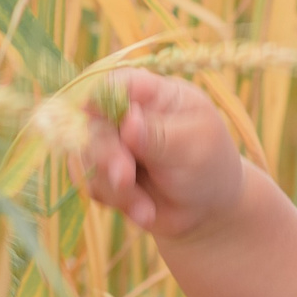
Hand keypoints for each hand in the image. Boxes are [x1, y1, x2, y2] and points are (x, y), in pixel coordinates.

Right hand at [78, 70, 249, 239]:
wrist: (208, 209)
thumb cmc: (209, 164)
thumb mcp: (195, 145)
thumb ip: (160, 135)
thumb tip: (127, 121)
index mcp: (153, 94)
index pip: (116, 82)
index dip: (99, 96)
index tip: (92, 111)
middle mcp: (125, 115)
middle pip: (94, 123)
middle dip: (107, 154)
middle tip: (125, 178)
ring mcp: (112, 145)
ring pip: (87, 158)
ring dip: (114, 187)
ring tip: (147, 210)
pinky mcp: (104, 174)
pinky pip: (92, 185)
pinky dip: (118, 203)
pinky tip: (146, 213)